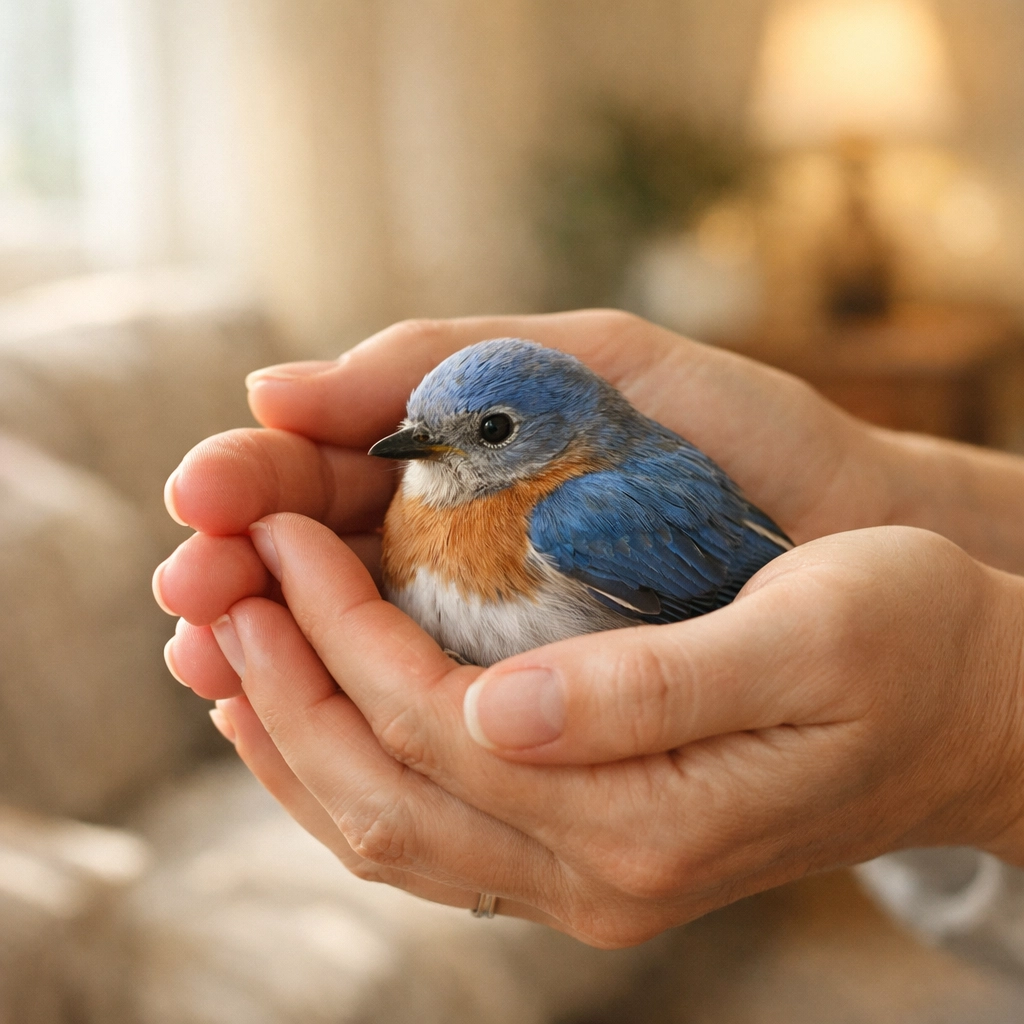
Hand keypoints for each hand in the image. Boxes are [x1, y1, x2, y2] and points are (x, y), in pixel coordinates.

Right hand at [155, 311, 900, 696]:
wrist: (849, 522)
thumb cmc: (732, 431)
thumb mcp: (592, 358)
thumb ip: (441, 362)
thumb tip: (271, 391)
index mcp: (450, 452)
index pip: (318, 468)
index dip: (251, 485)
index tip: (204, 503)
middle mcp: (452, 540)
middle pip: (311, 560)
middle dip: (238, 575)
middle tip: (190, 593)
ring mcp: (485, 619)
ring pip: (350, 644)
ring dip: (272, 654)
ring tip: (212, 661)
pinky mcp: (531, 691)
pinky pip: (428, 709)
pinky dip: (359, 714)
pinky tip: (305, 718)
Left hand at [199, 513, 1023, 946]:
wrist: (973, 713)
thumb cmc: (910, 642)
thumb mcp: (808, 636)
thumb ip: (648, 688)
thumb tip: (490, 708)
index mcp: (647, 819)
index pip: (430, 725)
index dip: (338, 625)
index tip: (281, 531)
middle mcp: (603, 875)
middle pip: (382, 791)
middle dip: (285, 680)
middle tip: (224, 579)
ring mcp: (593, 877)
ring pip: (389, 828)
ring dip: (295, 732)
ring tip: (234, 644)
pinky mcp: (594, 851)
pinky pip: (429, 828)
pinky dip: (350, 763)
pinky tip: (316, 706)